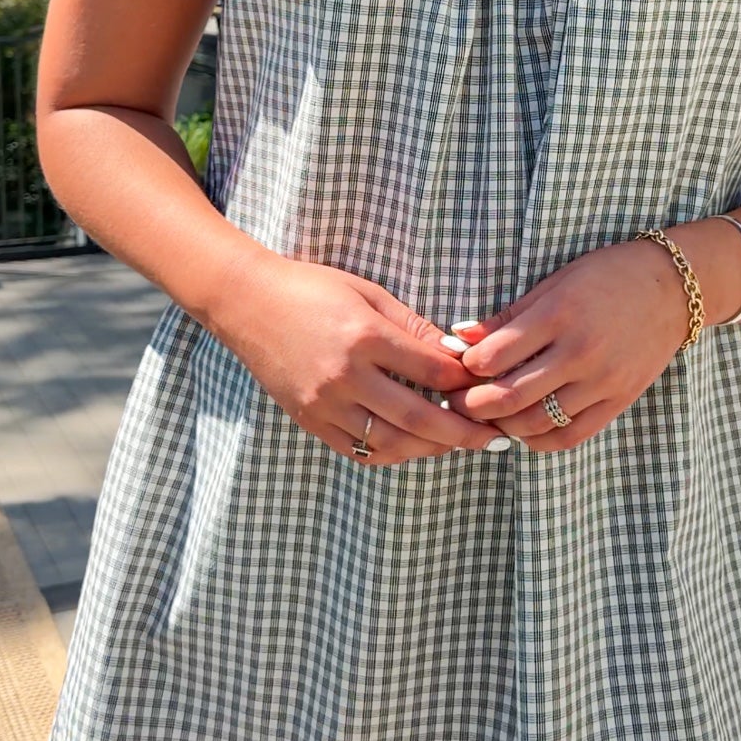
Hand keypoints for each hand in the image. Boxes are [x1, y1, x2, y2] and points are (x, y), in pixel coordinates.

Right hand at [218, 252, 507, 465]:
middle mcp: (345, 376)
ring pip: (389, 442)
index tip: (487, 386)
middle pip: (417, 416)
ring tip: (457, 445)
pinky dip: (390, 453)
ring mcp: (324, 403)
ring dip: (429, 448)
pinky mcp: (309, 420)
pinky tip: (413, 446)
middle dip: (461, 431)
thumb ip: (413, 328)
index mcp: (364, 336)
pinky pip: (357, 450)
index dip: (465, 382)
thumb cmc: (312, 288)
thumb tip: (458, 354)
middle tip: (493, 438)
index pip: (431, 370)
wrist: (246, 303)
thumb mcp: (368, 294)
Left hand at [437, 240, 691, 451]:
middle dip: (472, 405)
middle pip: (510, 396)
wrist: (673, 288)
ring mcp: (602, 379)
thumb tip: (461, 337)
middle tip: (456, 403)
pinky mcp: (619, 399)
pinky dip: (540, 441)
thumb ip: (509, 316)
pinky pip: (572, 434)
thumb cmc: (607, 277)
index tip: (456, 369)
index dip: (466, 369)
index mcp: (559, 314)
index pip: (495, 357)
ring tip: (486, 418)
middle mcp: (580, 351)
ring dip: (502, 426)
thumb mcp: (556, 283)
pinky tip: (523, 433)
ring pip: (537, 421)